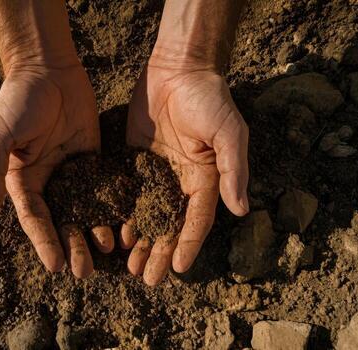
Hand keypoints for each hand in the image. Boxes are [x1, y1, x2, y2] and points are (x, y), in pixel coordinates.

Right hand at [0, 62, 105, 277]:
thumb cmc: (19, 101)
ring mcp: (74, 172)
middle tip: (86, 271)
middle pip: (62, 221)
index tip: (56, 266)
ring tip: (108, 252)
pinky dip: (113, 207)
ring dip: (95, 232)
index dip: (44, 243)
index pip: (34, 219)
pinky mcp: (96, 160)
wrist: (49, 70)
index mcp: (23, 181)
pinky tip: (125, 224)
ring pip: (86, 209)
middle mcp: (49, 181)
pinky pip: (105, 187)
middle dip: (73, 246)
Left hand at [126, 61, 248, 285]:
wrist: (178, 68)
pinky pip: (128, 193)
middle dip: (160, 252)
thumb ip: (234, 169)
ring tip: (130, 265)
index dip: (188, 245)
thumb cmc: (208, 98)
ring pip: (147, 214)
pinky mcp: (134, 161)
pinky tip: (115, 233)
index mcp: (205, 179)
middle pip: (169, 224)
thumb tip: (242, 210)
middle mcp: (181, 181)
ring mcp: (156, 173)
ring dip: (140, 240)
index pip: (197, 220)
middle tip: (147, 279)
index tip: (179, 271)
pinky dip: (123, 214)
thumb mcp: (228, 132)